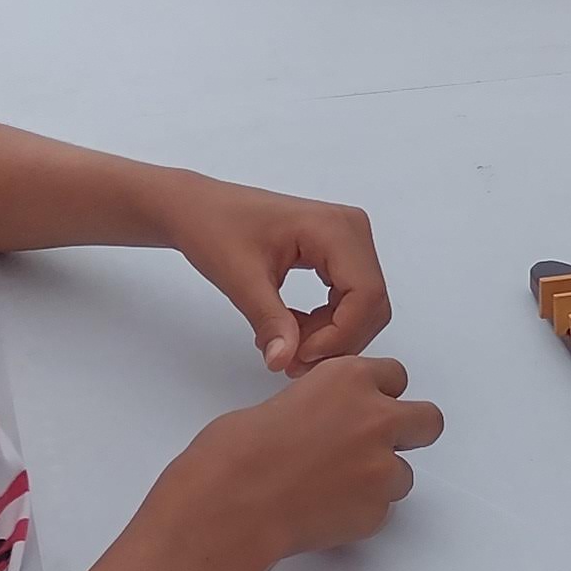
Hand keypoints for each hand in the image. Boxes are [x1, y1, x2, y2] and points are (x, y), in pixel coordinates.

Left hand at [156, 173, 392, 373]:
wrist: (199, 209)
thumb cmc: (215, 228)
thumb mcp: (240, 279)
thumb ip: (270, 321)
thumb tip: (285, 361)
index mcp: (334, 228)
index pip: (366, 295)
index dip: (340, 335)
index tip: (300, 356)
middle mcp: (351, 229)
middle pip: (371, 303)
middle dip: (336, 339)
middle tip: (290, 358)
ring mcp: (348, 240)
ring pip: (363, 306)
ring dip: (330, 335)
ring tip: (286, 343)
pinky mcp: (338, 252)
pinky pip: (350, 299)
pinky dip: (326, 322)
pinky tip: (291, 326)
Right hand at [165, 354, 442, 570]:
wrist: (232, 502)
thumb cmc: (238, 453)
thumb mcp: (282, 402)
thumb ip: (323, 406)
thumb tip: (327, 423)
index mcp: (349, 379)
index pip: (395, 376)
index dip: (381, 394)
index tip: (370, 406)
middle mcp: (375, 418)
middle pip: (428, 420)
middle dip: (410, 432)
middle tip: (380, 447)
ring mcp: (382, 468)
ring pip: (404, 474)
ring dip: (379, 480)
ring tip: (332, 488)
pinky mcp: (378, 511)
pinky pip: (381, 510)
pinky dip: (360, 512)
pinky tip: (322, 511)